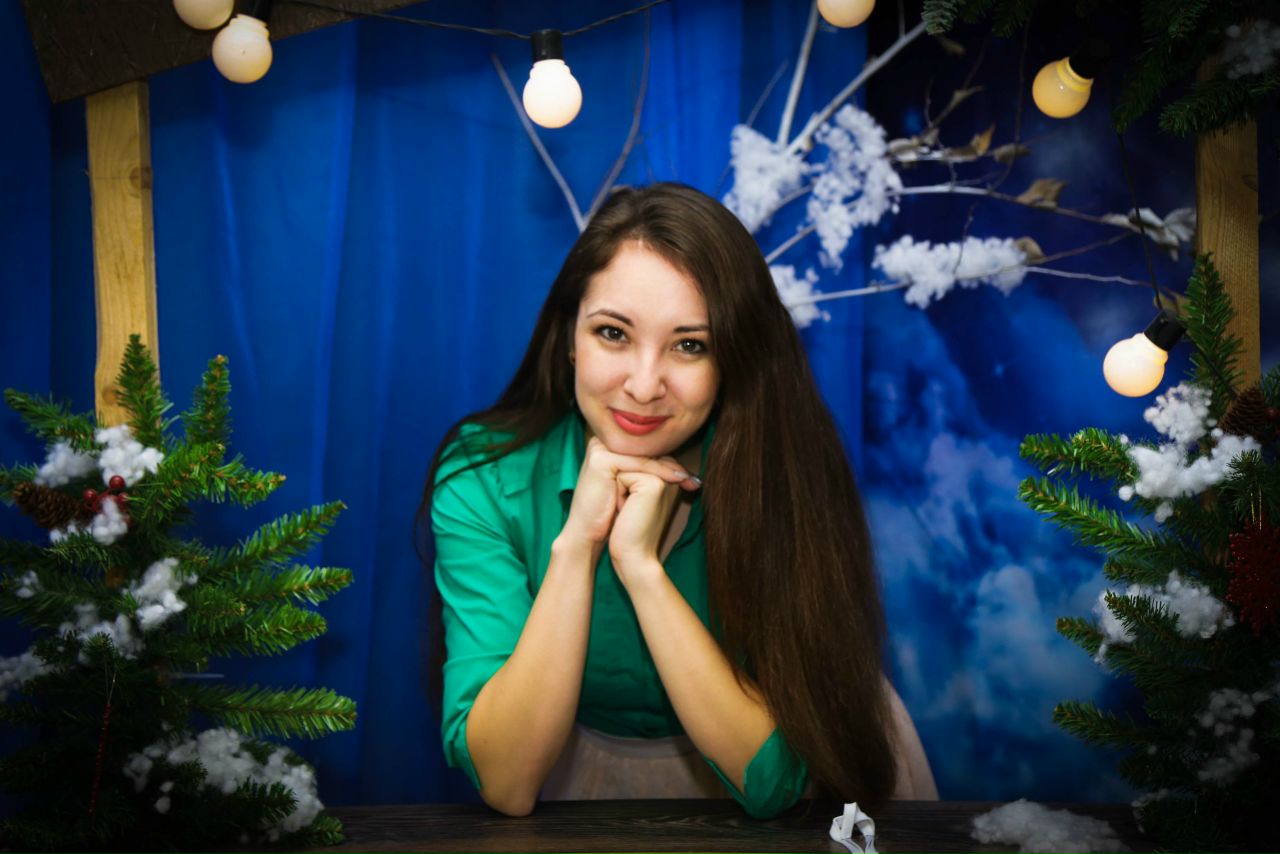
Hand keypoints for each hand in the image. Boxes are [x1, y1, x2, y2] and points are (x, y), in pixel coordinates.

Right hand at [559, 438, 694, 551]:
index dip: (668, 463)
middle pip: (645, 449)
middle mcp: (601, 442)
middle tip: (692, 479)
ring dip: (668, 469)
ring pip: (643, 456)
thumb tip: (683, 467)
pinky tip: (675, 480)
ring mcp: (599, 448)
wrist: (589, 534)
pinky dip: (659, 472)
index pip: (644, 448)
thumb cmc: (612, 513)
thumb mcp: (635, 488)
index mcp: (608, 445)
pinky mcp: (600, 459)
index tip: (691, 478)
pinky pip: (638, 463)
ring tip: (686, 481)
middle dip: (671, 465)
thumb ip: (651, 471)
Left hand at [608, 469, 679, 585]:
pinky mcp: (654, 483)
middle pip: (630, 461)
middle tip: (629, 510)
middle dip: (621, 483)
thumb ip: (635, 474)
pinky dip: (618, 494)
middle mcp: (669, 475)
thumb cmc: (627, 530)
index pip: (635, 462)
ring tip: (628, 510)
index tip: (630, 507)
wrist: (632, 555)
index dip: (623, 483)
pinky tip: (627, 511)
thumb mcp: (631, 496)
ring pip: (625, 466)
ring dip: (618, 488)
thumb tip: (623, 454)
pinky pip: (623, 475)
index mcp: (667, 478)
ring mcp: (664, 477)